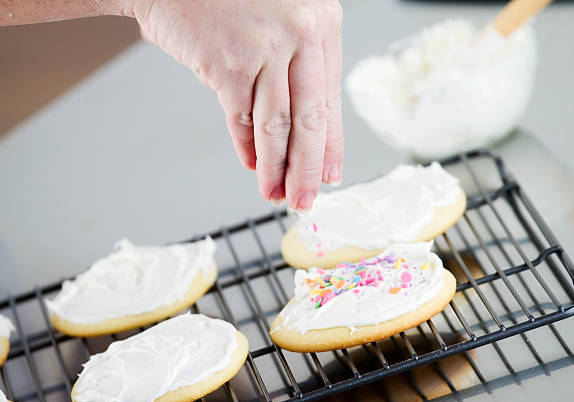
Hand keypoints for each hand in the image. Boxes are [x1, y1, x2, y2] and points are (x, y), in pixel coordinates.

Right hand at [133, 0, 343, 210]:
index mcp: (322, 23)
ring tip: (276, 193)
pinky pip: (242, 119)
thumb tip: (305, 124)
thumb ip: (299, 60)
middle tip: (305, 197)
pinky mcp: (228, 66)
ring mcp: (264, 51)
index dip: (331, 144)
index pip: (330, 99)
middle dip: (307, 169)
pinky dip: (247, 147)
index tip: (330, 173)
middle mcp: (301, 35)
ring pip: (277, 127)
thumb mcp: (285, 16)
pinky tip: (252, 164)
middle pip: (309, 120)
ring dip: (276, 168)